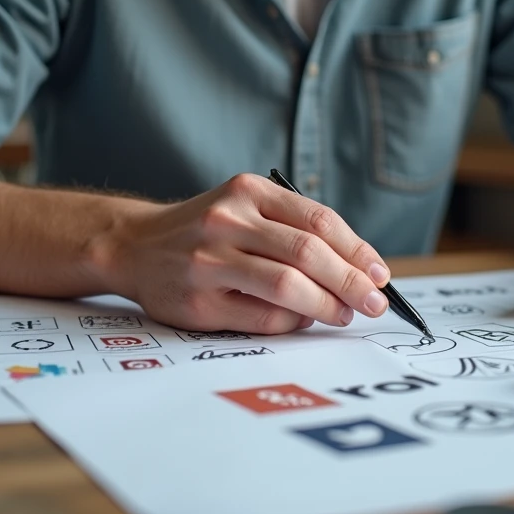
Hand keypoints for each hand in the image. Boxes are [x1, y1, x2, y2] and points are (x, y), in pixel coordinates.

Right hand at [105, 174, 390, 333]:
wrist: (134, 245)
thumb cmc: (205, 231)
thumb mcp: (246, 208)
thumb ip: (294, 228)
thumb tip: (358, 269)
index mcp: (248, 191)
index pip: (319, 221)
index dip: (357, 250)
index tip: (380, 274)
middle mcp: (228, 221)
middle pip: (308, 253)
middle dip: (351, 282)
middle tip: (374, 303)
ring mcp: (210, 261)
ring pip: (288, 286)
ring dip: (327, 305)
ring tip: (344, 314)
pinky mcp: (198, 301)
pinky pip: (261, 317)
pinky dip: (291, 322)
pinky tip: (302, 320)